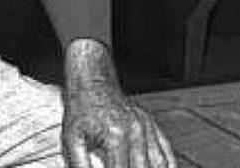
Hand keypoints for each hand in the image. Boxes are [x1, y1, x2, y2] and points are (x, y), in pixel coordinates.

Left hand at [63, 40, 175, 167]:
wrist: (92, 81)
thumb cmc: (81, 108)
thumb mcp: (71, 138)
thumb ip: (79, 165)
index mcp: (116, 135)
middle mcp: (136, 131)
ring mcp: (147, 128)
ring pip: (160, 165)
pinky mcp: (152, 126)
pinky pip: (167, 153)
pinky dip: (168, 167)